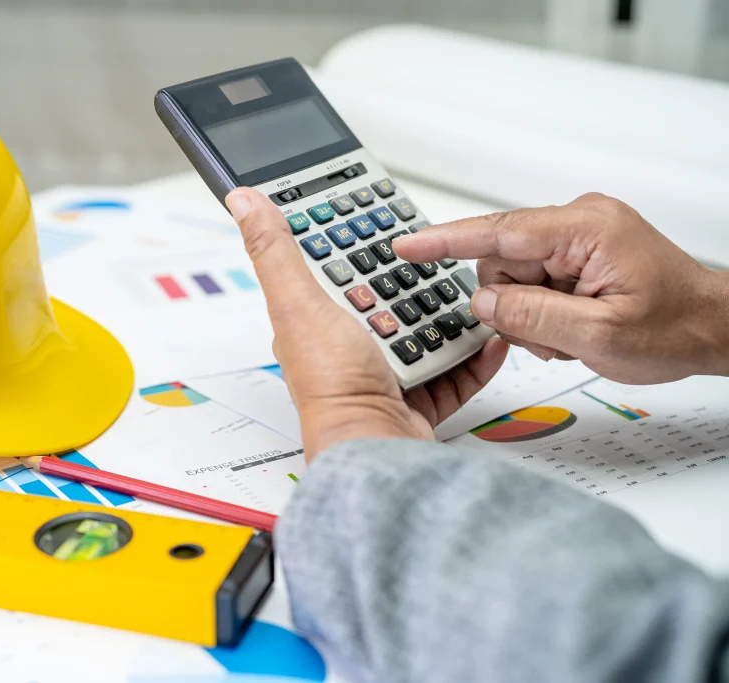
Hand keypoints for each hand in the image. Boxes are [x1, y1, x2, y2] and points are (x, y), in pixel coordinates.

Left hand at [224, 187, 508, 459]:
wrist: (376, 447)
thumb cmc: (333, 385)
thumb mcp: (299, 303)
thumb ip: (275, 251)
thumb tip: (243, 201)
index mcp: (311, 319)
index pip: (331, 264)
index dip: (353, 238)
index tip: (378, 213)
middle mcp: (344, 345)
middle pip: (383, 294)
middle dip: (412, 275)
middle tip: (440, 250)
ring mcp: (381, 372)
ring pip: (422, 328)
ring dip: (448, 312)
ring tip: (469, 290)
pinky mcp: (416, 398)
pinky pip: (451, 369)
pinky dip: (473, 354)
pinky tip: (488, 336)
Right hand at [393, 193, 728, 383]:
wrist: (712, 328)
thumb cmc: (674, 327)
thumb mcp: (598, 335)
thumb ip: (531, 315)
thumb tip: (481, 300)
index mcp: (585, 230)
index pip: (498, 231)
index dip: (445, 240)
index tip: (406, 245)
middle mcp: (579, 222)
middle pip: (501, 261)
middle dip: (513, 304)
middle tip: (550, 334)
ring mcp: (578, 236)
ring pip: (513, 275)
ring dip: (529, 312)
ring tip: (568, 333)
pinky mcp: (577, 251)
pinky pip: (533, 279)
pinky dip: (542, 309)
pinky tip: (569, 324)